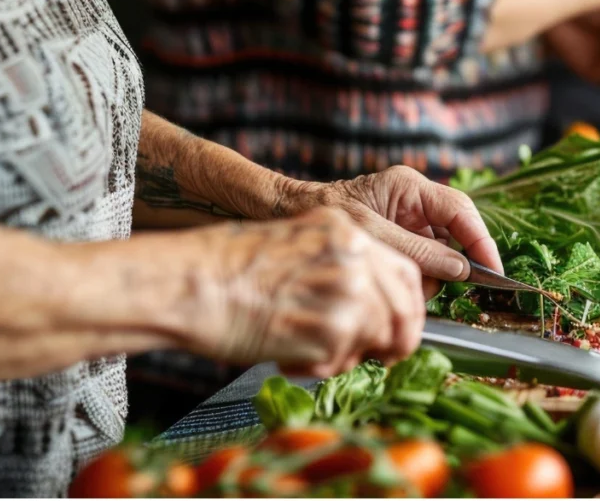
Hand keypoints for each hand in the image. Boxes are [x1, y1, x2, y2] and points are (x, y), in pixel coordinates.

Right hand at [197, 208, 424, 375]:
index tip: (401, 328)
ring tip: (314, 354)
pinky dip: (322, 369)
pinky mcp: (333, 328)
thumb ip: (339, 268)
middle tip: (382, 357)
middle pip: (405, 307)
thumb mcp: (296, 246)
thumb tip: (373, 308)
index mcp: (347, 230)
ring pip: (380, 337)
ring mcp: (348, 291)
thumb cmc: (228, 270)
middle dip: (399, 339)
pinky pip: (345, 361)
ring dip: (353, 355)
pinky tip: (289, 358)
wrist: (190, 284)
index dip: (409, 307)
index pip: (405, 272)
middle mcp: (355, 256)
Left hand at [312, 166, 502, 297]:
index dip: (481, 242)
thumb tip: (461, 269)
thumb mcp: (371, 234)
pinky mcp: (402, 237)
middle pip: (456, 234)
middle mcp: (415, 201)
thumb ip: (417, 251)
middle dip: (450, 263)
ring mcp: (410, 220)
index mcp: (410, 188)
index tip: (493, 272)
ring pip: (442, 253)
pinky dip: (417, 277)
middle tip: (433, 284)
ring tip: (401, 281)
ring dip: (430, 275)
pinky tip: (396, 279)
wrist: (289, 213)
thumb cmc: (324, 215)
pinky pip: (425, 261)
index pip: (461, 211)